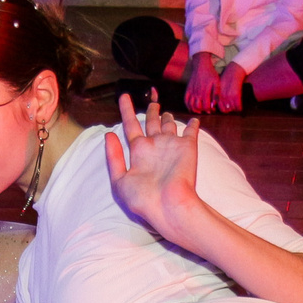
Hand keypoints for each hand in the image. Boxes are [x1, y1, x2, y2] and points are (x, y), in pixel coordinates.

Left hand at [105, 89, 200, 239]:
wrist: (168, 206)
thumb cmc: (143, 198)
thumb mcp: (119, 180)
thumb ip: (113, 157)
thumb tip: (109, 134)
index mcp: (138, 151)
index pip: (130, 125)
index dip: (127, 110)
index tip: (124, 97)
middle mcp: (154, 146)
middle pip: (151, 122)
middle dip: (151, 110)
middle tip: (151, 99)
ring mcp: (171, 146)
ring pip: (169, 125)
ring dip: (168, 118)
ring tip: (165, 111)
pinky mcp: (188, 147)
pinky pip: (191, 132)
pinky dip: (193, 125)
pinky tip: (194, 121)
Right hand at [184, 54, 220, 113]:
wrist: (201, 66)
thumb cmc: (210, 74)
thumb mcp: (217, 82)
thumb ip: (216, 94)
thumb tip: (215, 104)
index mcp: (205, 92)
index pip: (206, 107)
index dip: (209, 110)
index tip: (212, 110)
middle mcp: (197, 93)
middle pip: (198, 108)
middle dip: (203, 111)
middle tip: (207, 110)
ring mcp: (192, 92)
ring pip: (191, 105)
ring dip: (195, 110)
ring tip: (200, 110)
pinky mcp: (188, 90)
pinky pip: (186, 100)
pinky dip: (188, 106)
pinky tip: (192, 107)